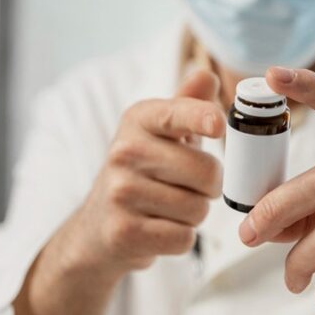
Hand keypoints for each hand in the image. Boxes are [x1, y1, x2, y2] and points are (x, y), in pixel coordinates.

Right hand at [65, 69, 225, 274]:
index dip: (200, 118)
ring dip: (194, 214)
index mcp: (137, 120)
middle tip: (188, 186)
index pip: (175, 114)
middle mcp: (124, 152)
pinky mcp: (123, 232)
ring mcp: (120, 193)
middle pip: (206, 172)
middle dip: (209, 186)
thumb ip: (187, 105)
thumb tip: (206, 75)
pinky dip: (181, 239)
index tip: (217, 125)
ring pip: (198, 209)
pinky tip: (159, 229)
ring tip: (169, 208)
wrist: (98, 225)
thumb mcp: (160, 134)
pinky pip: (183, 238)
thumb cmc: (143, 171)